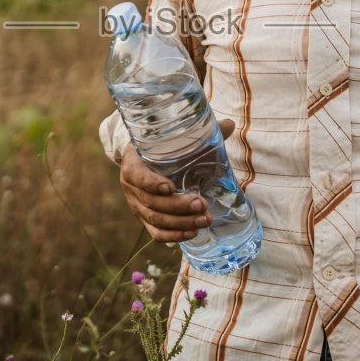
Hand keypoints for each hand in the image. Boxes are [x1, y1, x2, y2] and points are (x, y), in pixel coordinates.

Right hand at [119, 118, 235, 242]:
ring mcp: (137, 205)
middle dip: (177, 207)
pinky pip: (156, 233)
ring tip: (205, 219)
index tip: (170, 186)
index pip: (136, 176)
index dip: (150, 183)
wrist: (145, 159)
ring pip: (156, 220)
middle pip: (151, 203)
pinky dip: (174, 236)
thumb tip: (229, 124)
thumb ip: (200, 130)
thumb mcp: (173, 136)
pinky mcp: (145, 219)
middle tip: (202, 204)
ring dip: (181, 223)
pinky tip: (192, 233)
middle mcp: (131, 187)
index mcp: (132, 162)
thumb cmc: (162, 147)